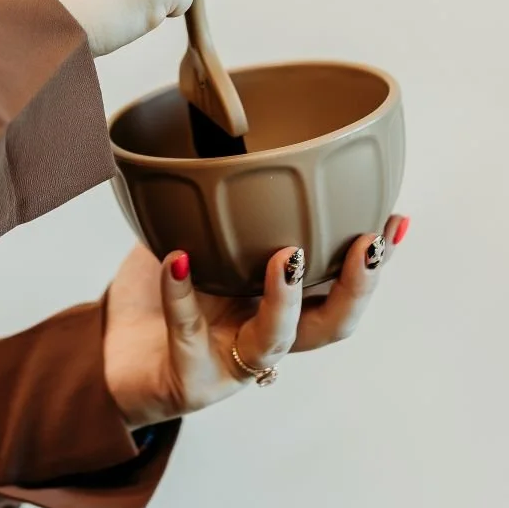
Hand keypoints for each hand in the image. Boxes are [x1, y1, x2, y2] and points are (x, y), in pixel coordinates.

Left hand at [103, 218, 408, 429]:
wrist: (112, 358)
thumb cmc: (161, 297)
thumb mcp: (197, 240)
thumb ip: (218, 201)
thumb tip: (228, 127)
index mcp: (279, 306)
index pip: (341, 289)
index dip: (375, 263)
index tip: (396, 219)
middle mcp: (266, 337)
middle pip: (332, 323)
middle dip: (357, 285)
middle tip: (367, 243)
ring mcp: (231, 364)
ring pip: (275, 340)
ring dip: (286, 298)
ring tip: (287, 256)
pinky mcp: (190, 380)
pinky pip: (188, 333)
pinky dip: (181, 295)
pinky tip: (176, 261)